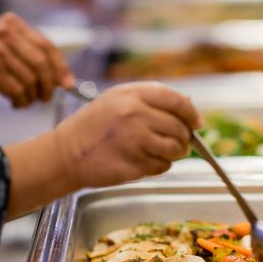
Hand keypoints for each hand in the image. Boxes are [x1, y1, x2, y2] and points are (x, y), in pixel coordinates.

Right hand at [0, 13, 74, 105]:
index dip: (60, 67)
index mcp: (12, 23)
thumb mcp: (3, 46)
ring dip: (32, 97)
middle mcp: (4, 32)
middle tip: (46, 98)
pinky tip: (16, 102)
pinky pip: (16, 90)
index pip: (47, 45)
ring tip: (25, 101)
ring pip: (30, 80)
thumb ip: (30, 55)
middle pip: (41, 63)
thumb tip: (62, 78)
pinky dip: (21, 101)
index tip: (68, 83)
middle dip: (48, 85)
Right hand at [53, 82, 200, 188]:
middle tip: (176, 143)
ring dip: (173, 153)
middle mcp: (136, 115)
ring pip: (175, 149)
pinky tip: (143, 161)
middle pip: (179, 128)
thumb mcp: (117, 99)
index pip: (177, 101)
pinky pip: (162, 166)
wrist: (66, 153)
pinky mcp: (134, 163)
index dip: (191, 114)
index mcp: (133, 95)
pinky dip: (159, 166)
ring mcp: (135, 140)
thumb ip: (151, 98)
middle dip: (183, 138)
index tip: (196, 123)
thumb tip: (189, 107)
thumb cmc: (93, 126)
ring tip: (158, 152)